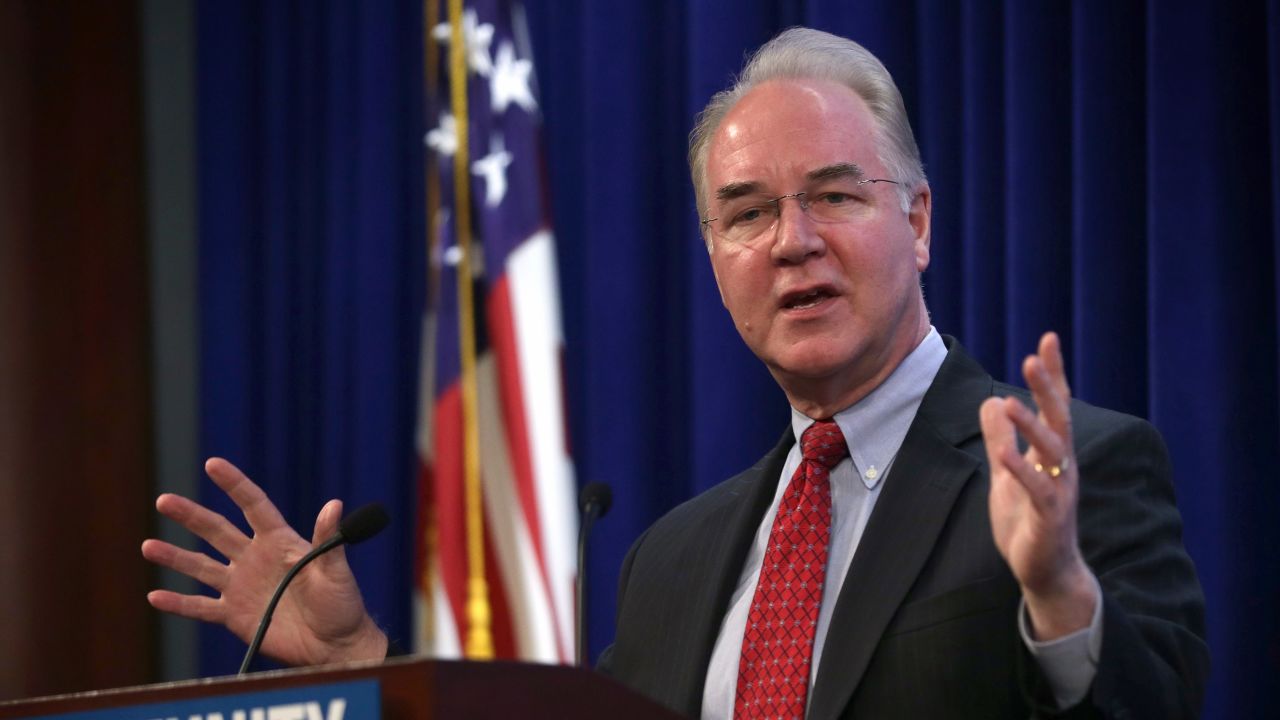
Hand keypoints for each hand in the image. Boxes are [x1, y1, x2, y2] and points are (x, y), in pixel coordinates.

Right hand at [141, 458, 387, 665]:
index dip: (234, 484)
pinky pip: (201, 607)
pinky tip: (155, 596)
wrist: (334, 646)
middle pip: (217, 531)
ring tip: (148, 546)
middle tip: (164, 500)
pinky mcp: (234, 616)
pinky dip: (178, 604)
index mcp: (280, 542)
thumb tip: (335, 505)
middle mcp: (255, 559)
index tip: (213, 464)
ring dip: (175, 557)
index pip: (252, 505)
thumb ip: (327, 541)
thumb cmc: (342, 605)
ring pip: (201, 567)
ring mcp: (241, 586)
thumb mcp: (336, 571)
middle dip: (191, 516)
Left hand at [980, 332, 1096, 639]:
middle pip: (1058, 418)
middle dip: (1048, 386)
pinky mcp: (1049, 517)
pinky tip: (1006, 455)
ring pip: (1051, 451)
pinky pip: (1037, 489)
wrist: (1045, 571)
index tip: (1048, 338)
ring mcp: (1059, 490)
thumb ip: (1000, 438)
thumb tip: (993, 399)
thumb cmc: (1027, 520)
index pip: (1055, 405)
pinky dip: (1022, 470)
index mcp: (1052, 453)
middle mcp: (1062, 466)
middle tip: (1036, 354)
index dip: (1053, 374)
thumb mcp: (1006, 473)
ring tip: (1012, 401)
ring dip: (1032, 425)